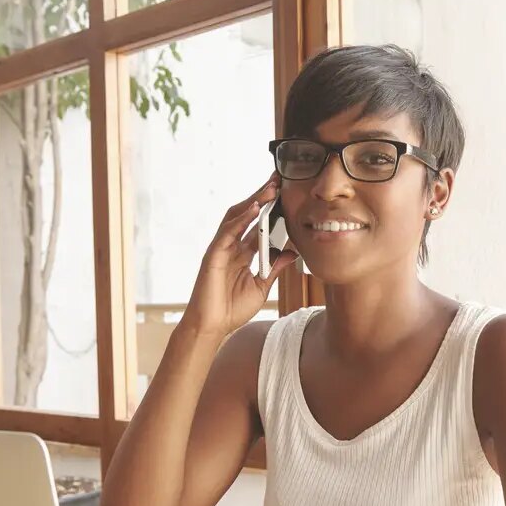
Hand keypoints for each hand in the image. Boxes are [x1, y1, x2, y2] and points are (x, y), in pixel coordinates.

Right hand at [181, 173, 298, 335]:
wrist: (214, 327)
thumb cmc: (232, 309)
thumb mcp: (262, 285)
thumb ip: (275, 267)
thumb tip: (292, 252)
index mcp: (243, 252)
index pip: (259, 223)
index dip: (271, 207)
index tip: (287, 192)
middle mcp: (231, 246)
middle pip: (247, 213)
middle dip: (263, 195)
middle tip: (279, 178)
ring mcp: (221, 248)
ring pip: (236, 217)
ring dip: (253, 201)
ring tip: (271, 188)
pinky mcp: (213, 255)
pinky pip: (228, 232)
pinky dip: (241, 219)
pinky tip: (254, 208)